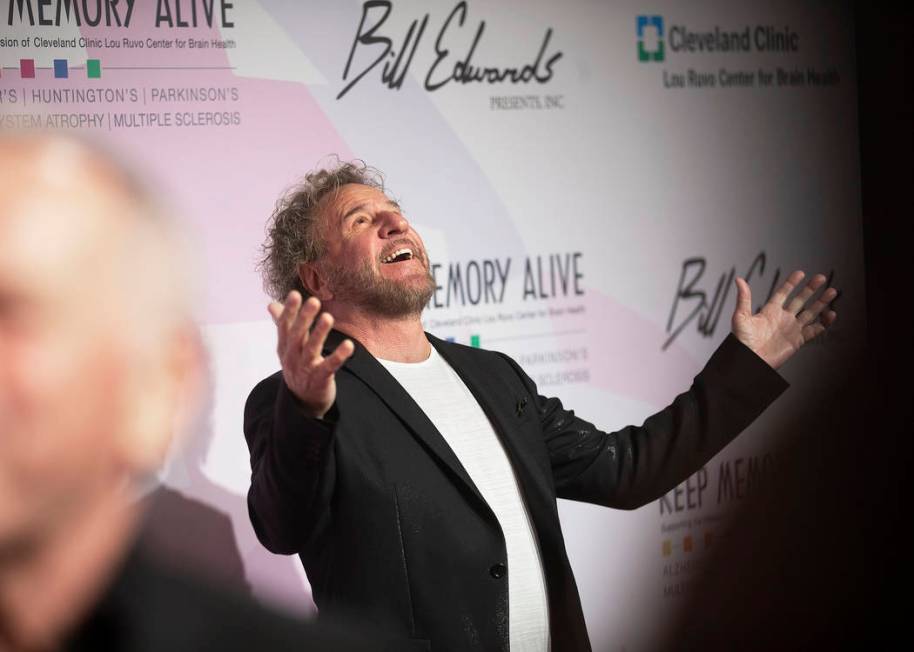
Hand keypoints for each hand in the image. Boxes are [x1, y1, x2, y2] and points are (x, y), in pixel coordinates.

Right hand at [268, 292, 354, 417]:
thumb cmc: (298, 367)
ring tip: (328, 317)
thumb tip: (271, 304)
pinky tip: (349, 345)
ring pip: (311, 349)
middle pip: (296, 336)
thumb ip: (282, 325)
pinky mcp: (320, 379)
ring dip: (319, 333)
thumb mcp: (288, 347)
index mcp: (285, 347)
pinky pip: (329, 366)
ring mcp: (305, 369)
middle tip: (314, 301)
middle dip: (304, 318)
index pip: (285, 326)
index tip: (295, 294)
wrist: (303, 402)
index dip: (290, 311)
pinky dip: (338, 356)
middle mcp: (292, 357)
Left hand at [731, 271, 837, 369]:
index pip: (783, 293)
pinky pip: (814, 330)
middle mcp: (783, 318)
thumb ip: (744, 298)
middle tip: (821, 278)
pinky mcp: (798, 340)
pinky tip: (831, 315)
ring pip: (810, 313)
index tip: (801, 273)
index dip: (791, 283)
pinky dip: (824, 323)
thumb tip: (739, 280)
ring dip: (821, 303)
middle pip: (800, 300)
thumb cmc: (741, 341)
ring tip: (832, 292)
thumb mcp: (741, 317)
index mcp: (769, 311)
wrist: (749, 361)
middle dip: (811, 289)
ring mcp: (791, 329)